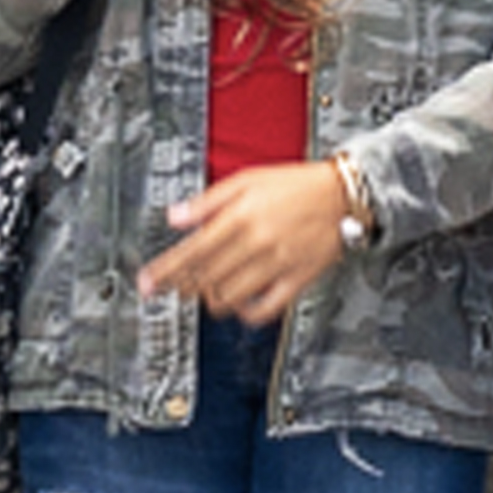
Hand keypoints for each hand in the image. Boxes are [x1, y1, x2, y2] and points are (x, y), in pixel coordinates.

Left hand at [135, 161, 351, 323]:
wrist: (345, 195)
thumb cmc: (297, 184)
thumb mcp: (247, 179)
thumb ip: (207, 202)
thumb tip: (175, 217)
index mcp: (240, 217)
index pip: (191, 251)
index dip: (164, 271)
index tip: (147, 283)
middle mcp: (256, 243)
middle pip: (205, 277)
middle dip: (180, 287)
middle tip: (168, 290)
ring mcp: (277, 265)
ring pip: (230, 296)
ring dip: (209, 300)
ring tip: (202, 294)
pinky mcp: (297, 280)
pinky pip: (265, 309)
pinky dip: (246, 313)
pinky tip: (238, 306)